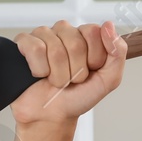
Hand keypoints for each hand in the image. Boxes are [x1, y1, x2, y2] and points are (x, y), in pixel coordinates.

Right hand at [10, 20, 126, 127]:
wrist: (53, 115)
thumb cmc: (79, 96)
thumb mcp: (108, 79)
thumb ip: (117, 53)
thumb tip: (109, 25)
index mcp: (85, 36)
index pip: (93, 31)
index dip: (94, 57)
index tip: (91, 70)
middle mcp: (65, 32)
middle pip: (75, 43)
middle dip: (77, 70)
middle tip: (73, 79)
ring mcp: (44, 35)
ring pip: (55, 49)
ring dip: (59, 75)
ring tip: (57, 80)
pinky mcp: (24, 43)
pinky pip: (35, 49)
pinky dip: (40, 70)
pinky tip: (40, 74)